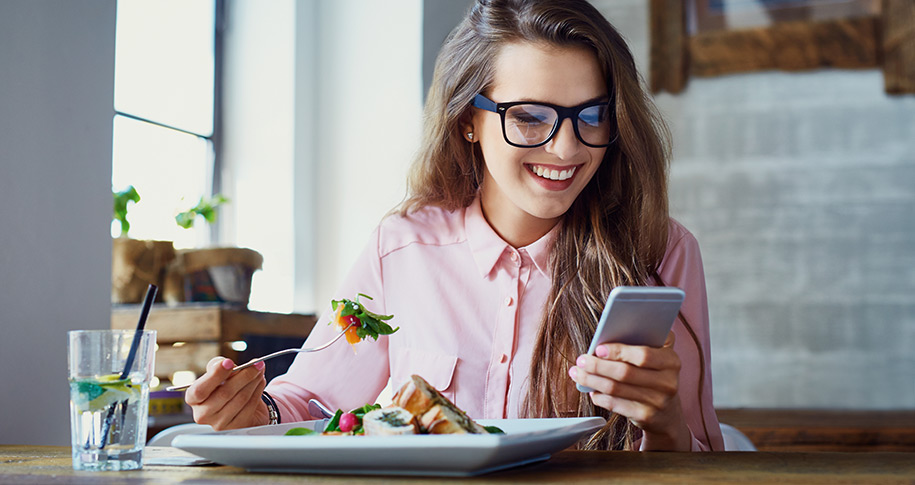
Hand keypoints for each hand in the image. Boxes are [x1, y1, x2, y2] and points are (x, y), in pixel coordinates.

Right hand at [184, 356, 268, 430]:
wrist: (239, 405)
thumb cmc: (225, 386)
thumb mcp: (218, 373)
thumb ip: (218, 365)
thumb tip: (225, 363)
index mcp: (193, 399)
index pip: (200, 390)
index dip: (215, 376)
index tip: (229, 362)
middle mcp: (203, 414)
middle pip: (225, 393)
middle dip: (244, 375)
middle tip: (256, 364)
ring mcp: (219, 423)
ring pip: (240, 399)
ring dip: (254, 381)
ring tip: (259, 370)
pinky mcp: (236, 427)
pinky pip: (250, 406)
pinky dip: (258, 390)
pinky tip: (260, 382)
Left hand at [569, 332, 690, 449]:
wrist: (668, 414)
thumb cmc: (655, 376)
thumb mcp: (658, 357)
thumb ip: (643, 342)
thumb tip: (607, 336)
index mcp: (671, 361)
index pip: (643, 355)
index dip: (618, 351)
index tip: (598, 348)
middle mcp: (668, 382)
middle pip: (625, 373)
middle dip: (598, 366)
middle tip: (581, 360)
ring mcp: (657, 402)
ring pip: (616, 389)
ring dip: (592, 380)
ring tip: (578, 373)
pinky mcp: (645, 417)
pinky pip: (615, 404)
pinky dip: (599, 396)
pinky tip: (591, 389)